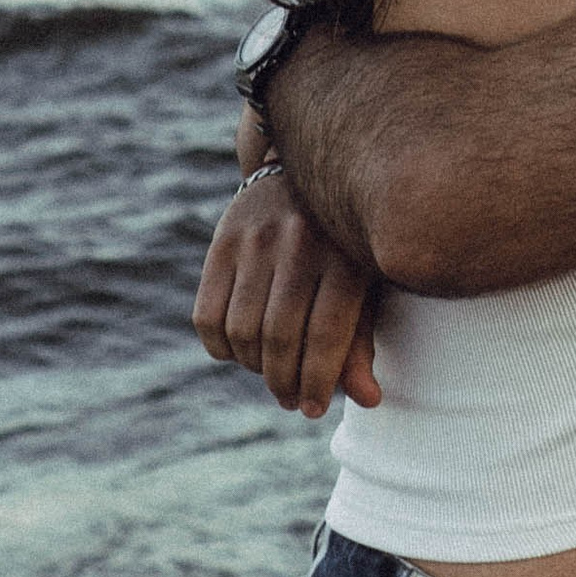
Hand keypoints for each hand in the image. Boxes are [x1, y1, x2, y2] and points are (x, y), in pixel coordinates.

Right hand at [195, 123, 382, 416]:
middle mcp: (301, 242)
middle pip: (280, 337)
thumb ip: (361, 341)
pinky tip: (240, 351)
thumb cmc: (346, 242)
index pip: (326, 335)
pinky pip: (207, 315)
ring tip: (271, 373)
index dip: (318, 382)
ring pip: (241, 330)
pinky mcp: (223, 238)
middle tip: (291, 399)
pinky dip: (221, 347)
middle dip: (284, 383)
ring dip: (253, 367)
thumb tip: (368, 400)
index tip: (315, 408)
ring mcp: (257, 237)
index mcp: (347, 254)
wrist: (308, 167)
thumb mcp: (366, 282)